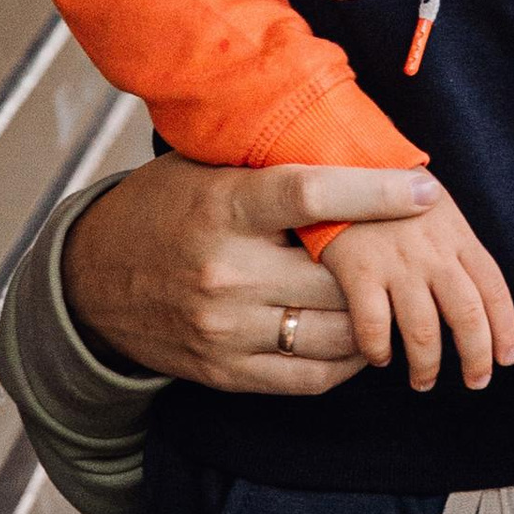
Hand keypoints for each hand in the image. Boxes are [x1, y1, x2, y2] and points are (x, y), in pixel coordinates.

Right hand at [63, 156, 438, 395]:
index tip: (425, 190)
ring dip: (375, 316)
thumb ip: (268, 164)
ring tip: (394, 296)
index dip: (376, 193)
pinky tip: (362, 337)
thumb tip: (353, 137)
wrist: (89, 283)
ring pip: (336, 331)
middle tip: (416, 252)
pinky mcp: (227, 372)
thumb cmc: (162, 210)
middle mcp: (226, 272)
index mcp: (222, 208)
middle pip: (337, 275)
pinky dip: (349, 360)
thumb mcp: (203, 170)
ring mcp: (227, 329)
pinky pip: (311, 376)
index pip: (311, 195)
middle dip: (383, 265)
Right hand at [324, 194, 513, 392]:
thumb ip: (454, 244)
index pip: (494, 289)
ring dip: (427, 364)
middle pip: (467, 315)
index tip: (507, 358)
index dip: (506, 329)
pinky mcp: (357, 269)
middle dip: (476, 356)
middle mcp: (433, 251)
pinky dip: (378, 349)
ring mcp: (396, 262)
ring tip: (424, 381)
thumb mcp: (434, 205)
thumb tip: (476, 291)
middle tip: (476, 382)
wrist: (339, 159)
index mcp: (458, 235)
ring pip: (423, 329)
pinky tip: (380, 358)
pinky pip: (373, 324)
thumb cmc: (388, 188)